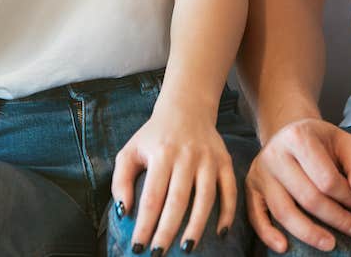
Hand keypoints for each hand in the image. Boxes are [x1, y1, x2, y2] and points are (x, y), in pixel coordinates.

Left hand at [111, 106, 235, 253]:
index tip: (138, 246)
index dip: (144, 224)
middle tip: (158, 254)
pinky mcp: (224, 160)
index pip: (152, 196)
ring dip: (196, 226)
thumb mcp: (130, 150)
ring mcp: (208, 157)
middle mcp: (186, 155)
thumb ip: (121, 181)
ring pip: (205, 197)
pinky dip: (228, 212)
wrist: (186, 108)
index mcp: (161, 153)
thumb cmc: (154, 136)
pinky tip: (220, 232)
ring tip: (186, 249)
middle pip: (178, 200)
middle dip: (167, 231)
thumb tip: (124, 212)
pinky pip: (230, 189)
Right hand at [245, 118, 350, 252]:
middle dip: (336, 218)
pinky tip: (284, 247)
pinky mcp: (252, 187)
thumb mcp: (346, 143)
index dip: (348, 198)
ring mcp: (261, 171)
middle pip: (307, 197)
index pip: (326, 178)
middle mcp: (275, 152)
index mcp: (298, 136)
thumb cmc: (323, 142)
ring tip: (331, 243)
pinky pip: (256, 216)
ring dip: (309, 233)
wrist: (291, 133)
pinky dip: (268, 234)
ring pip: (283, 211)